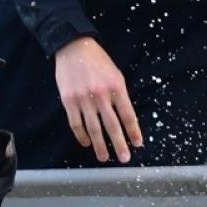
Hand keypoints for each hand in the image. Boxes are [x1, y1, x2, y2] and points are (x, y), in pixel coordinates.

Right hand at [54, 37, 142, 163]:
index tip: (137, 144)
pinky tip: (86, 143)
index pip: (127, 114)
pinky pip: (76, 123)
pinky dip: (81, 135)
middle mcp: (101, 94)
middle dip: (119, 144)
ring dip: (99, 145)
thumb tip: (125, 119)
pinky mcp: (69, 100)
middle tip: (124, 158)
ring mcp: (83, 98)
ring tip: (104, 157)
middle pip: (112, 125)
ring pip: (93, 128)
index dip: (133, 131)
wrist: (73, 47)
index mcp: (116, 86)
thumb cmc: (98, 61)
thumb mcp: (116, 74)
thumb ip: (120, 95)